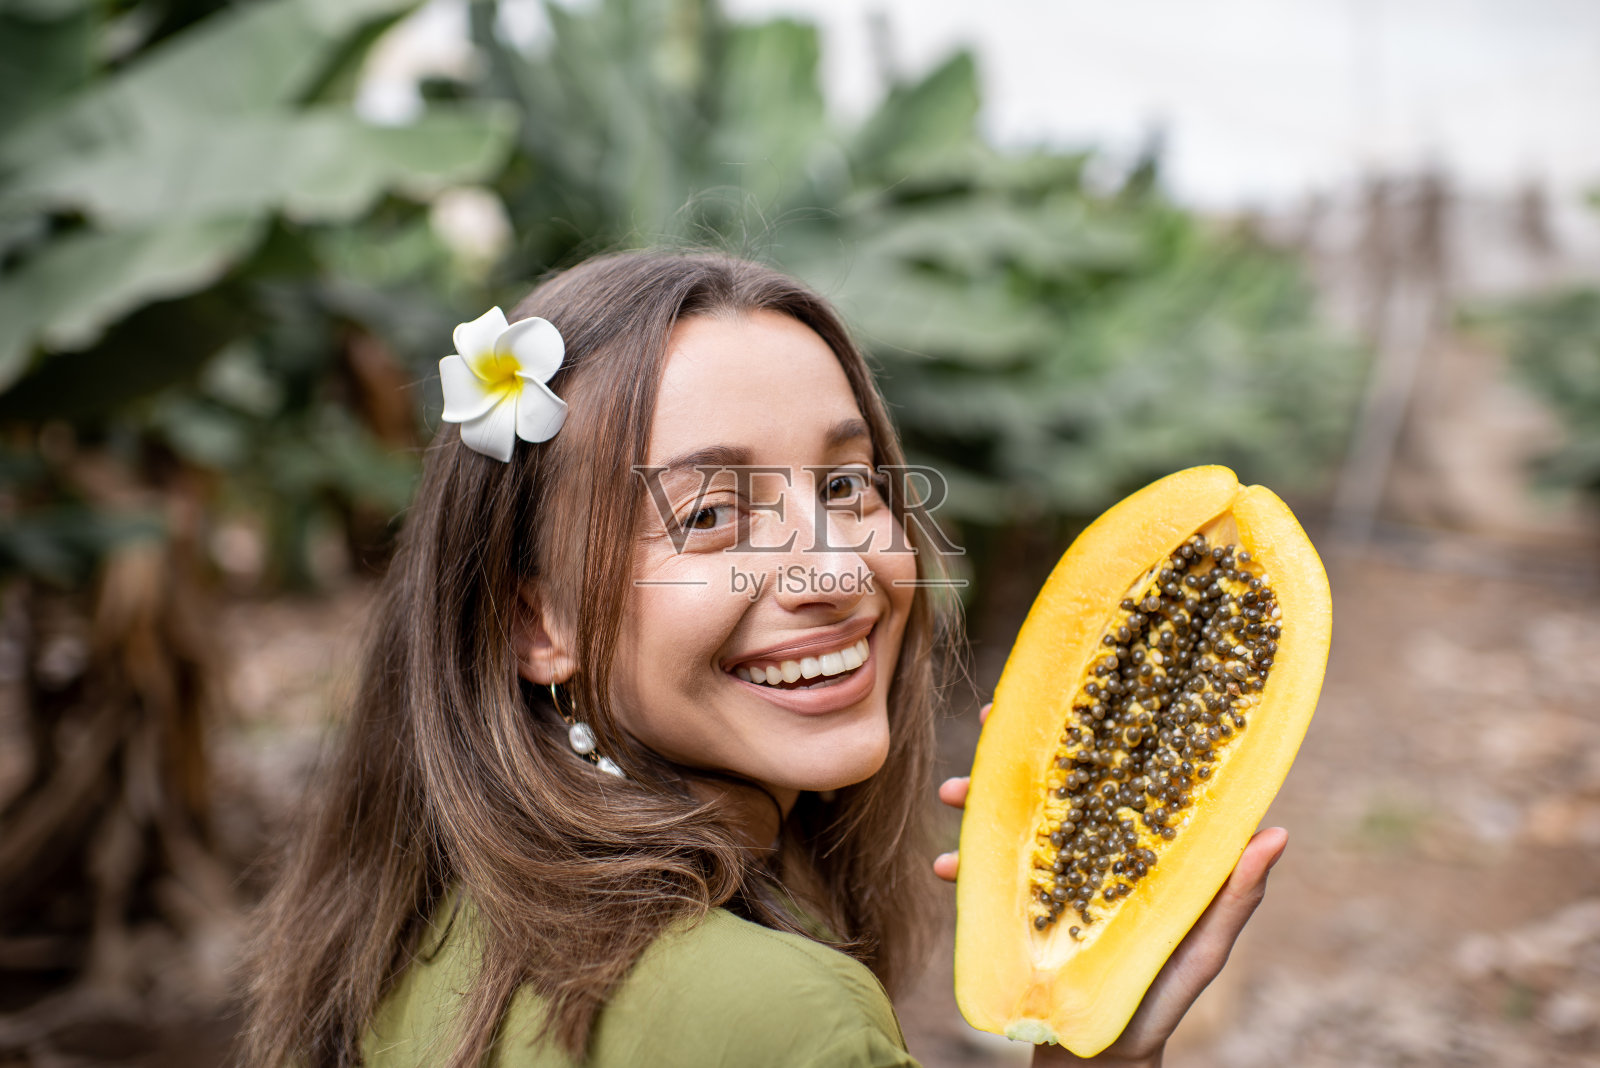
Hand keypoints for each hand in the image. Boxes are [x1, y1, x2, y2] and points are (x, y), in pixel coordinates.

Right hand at [934, 702, 1288, 1067]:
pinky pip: (988, 872)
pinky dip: (964, 864)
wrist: (1104, 1050)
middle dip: (1022, 750)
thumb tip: (1276, 832)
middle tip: (992, 728)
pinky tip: (943, 868)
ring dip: (980, 799)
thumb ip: (1236, 895)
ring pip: (1015, 816)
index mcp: (1141, 841)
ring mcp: (1055, 869)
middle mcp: (1096, 844)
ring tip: (953, 795)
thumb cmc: (1167, 991)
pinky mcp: (1022, 901)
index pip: (1123, 770)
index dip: (1101, 728)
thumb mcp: (1205, 943)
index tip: (1076, 693)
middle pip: (1059, 781)